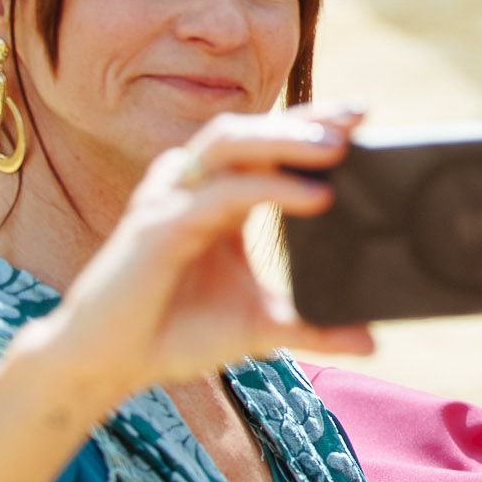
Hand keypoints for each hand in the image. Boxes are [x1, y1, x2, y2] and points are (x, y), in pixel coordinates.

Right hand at [27, 105, 375, 405]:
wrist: (109, 365)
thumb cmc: (174, 334)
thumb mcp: (259, 327)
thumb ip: (313, 327)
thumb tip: (372, 340)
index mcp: (217, 199)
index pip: (266, 146)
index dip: (309, 126)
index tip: (362, 117)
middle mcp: (192, 188)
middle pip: (250, 132)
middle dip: (303, 119)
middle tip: (358, 116)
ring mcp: (171, 202)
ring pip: (229, 145)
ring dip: (284, 139)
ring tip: (337, 146)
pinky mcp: (159, 227)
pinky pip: (221, 193)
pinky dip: (271, 188)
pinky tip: (316, 196)